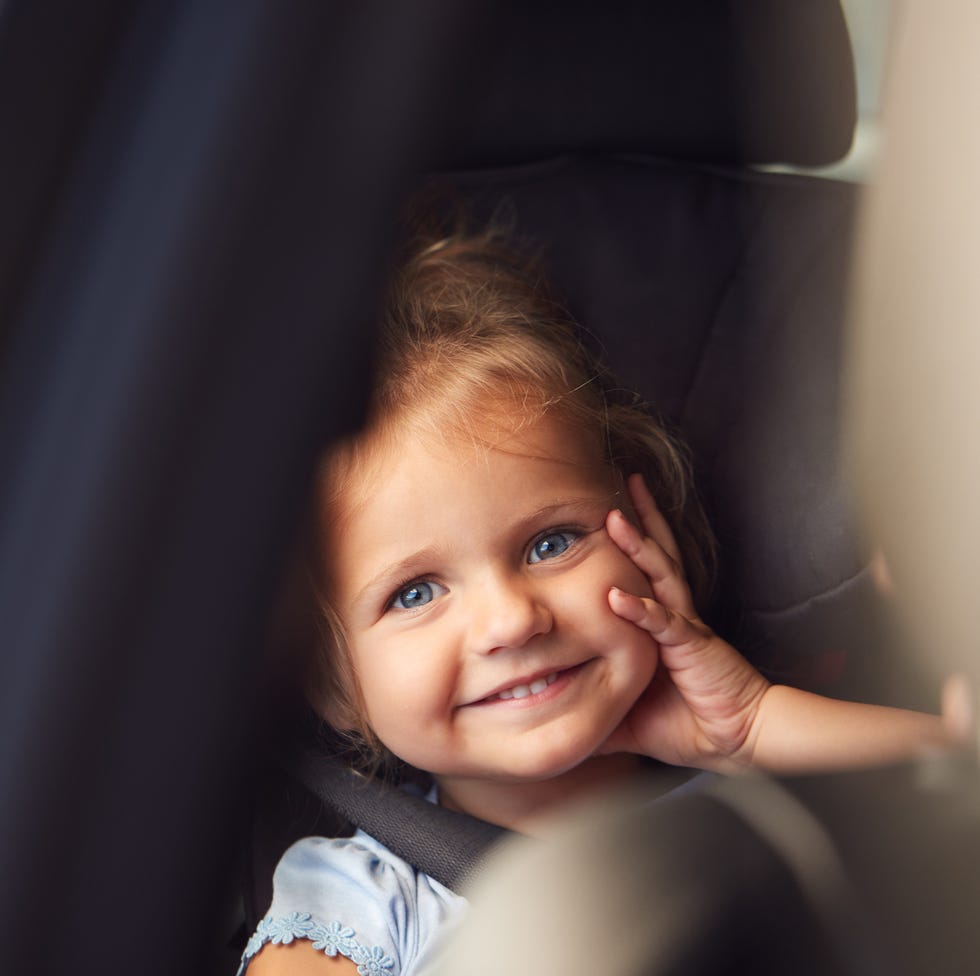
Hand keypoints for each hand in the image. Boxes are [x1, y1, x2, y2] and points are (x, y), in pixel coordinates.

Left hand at [598, 474, 769, 770]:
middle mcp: (675, 615)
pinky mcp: (693, 647)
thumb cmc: (689, 723)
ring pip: (660, 575)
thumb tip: (558, 719)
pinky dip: (642, 609)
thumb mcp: (630, 717)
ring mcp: (685, 626)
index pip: (644, 572)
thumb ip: (598, 710)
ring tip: (614, 517)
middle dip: (639, 519)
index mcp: (663, 623)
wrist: (738, 739)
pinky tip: (618, 595)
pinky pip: (666, 623)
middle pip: (656, 556)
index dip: (630, 541)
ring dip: (637, 546)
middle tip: (620, 483)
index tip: (603, 513)